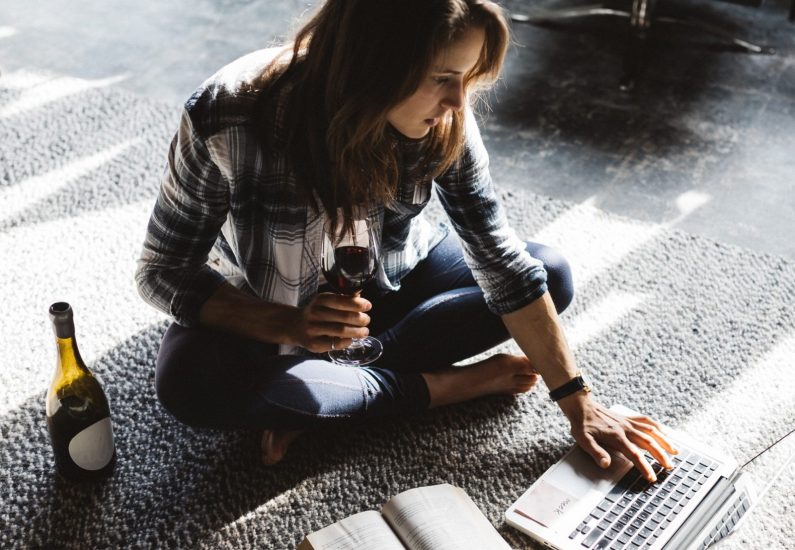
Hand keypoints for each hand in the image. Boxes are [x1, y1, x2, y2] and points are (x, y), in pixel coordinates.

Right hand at [289, 293, 371, 352]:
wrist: (295, 326)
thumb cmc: (317, 312)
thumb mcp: (326, 301)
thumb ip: (343, 298)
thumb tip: (360, 297)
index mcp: (320, 300)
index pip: (342, 300)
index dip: (358, 304)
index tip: (368, 306)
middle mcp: (315, 313)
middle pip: (345, 317)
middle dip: (361, 319)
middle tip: (367, 320)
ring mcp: (313, 329)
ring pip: (342, 331)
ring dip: (358, 331)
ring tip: (364, 331)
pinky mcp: (314, 344)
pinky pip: (335, 343)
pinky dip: (347, 341)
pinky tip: (351, 339)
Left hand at [558, 393, 678, 481]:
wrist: (581, 406)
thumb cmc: (582, 424)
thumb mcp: (584, 440)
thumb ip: (596, 453)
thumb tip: (606, 465)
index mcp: (617, 437)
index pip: (635, 455)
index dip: (645, 467)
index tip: (652, 477)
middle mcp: (626, 429)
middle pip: (649, 443)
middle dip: (661, 456)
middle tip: (669, 467)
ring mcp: (628, 422)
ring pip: (652, 431)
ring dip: (664, 442)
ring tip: (675, 451)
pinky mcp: (628, 418)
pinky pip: (646, 421)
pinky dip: (657, 426)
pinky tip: (665, 432)